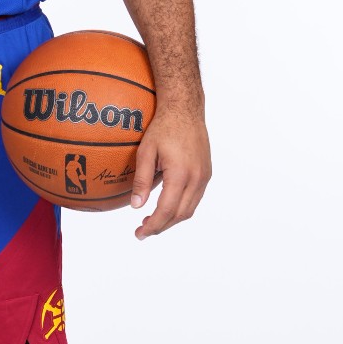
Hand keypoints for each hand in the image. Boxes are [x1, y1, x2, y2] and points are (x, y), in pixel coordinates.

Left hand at [129, 106, 210, 239]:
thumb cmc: (163, 127)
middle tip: (142, 231)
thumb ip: (141, 180)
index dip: (153, 226)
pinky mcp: (206, 173)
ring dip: (172, 219)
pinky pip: (195, 198)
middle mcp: (197, 178)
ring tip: (152, 221)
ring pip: (190, 209)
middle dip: (161, 226)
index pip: (166, 210)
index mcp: (181, 174)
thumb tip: (136, 206)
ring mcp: (204, 176)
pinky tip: (167, 206)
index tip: (139, 234)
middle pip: (180, 214)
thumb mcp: (146, 151)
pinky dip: (181, 208)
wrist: (185, 109)